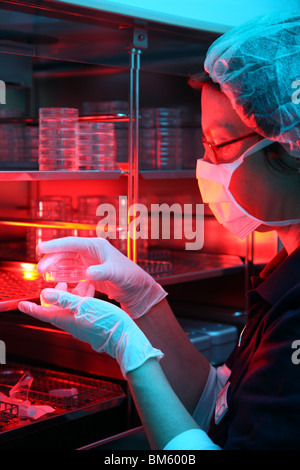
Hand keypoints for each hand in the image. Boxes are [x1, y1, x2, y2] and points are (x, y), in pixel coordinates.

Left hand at [18, 288, 162, 376]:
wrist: (124, 338)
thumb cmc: (104, 322)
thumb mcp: (83, 305)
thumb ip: (64, 299)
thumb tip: (44, 293)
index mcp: (66, 319)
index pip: (43, 313)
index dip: (31, 308)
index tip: (21, 305)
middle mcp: (72, 324)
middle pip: (58, 309)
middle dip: (58, 295)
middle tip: (59, 282)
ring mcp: (83, 325)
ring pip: (73, 308)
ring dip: (75, 294)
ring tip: (83, 282)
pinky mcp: (93, 325)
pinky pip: (84, 310)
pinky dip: (85, 299)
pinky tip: (93, 292)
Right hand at [36, 237, 166, 318]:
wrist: (137, 290)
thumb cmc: (130, 278)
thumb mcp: (116, 274)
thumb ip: (102, 273)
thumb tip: (87, 273)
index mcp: (96, 246)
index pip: (72, 243)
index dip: (55, 245)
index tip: (40, 248)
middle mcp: (91, 252)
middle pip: (66, 253)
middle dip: (52, 259)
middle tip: (39, 269)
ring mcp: (89, 262)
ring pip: (67, 262)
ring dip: (55, 267)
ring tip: (42, 274)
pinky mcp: (89, 273)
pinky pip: (72, 272)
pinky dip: (62, 275)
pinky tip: (53, 280)